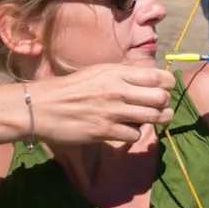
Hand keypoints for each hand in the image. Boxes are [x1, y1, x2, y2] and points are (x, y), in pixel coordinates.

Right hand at [30, 65, 176, 144]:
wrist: (41, 107)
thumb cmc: (70, 88)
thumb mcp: (98, 72)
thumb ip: (123, 75)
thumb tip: (148, 79)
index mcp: (117, 73)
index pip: (157, 76)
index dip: (167, 84)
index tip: (164, 89)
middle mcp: (118, 90)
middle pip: (160, 98)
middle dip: (165, 104)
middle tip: (160, 107)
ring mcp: (112, 111)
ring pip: (152, 117)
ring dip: (157, 120)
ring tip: (154, 119)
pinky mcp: (104, 131)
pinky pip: (134, 135)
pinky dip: (134, 134)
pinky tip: (127, 131)